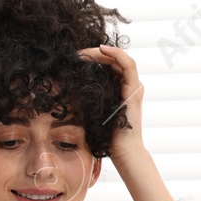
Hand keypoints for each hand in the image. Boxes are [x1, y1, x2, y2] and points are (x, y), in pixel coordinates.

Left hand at [78, 44, 172, 200]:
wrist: (122, 151)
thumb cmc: (106, 137)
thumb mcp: (92, 112)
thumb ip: (86, 100)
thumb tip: (66, 90)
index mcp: (119, 90)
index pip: (107, 66)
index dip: (92, 59)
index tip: (74, 60)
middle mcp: (128, 86)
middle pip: (113, 60)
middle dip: (94, 54)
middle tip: (76, 54)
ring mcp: (133, 87)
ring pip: (120, 59)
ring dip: (102, 52)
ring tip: (84, 52)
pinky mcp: (134, 89)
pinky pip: (128, 64)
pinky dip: (116, 53)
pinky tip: (101, 50)